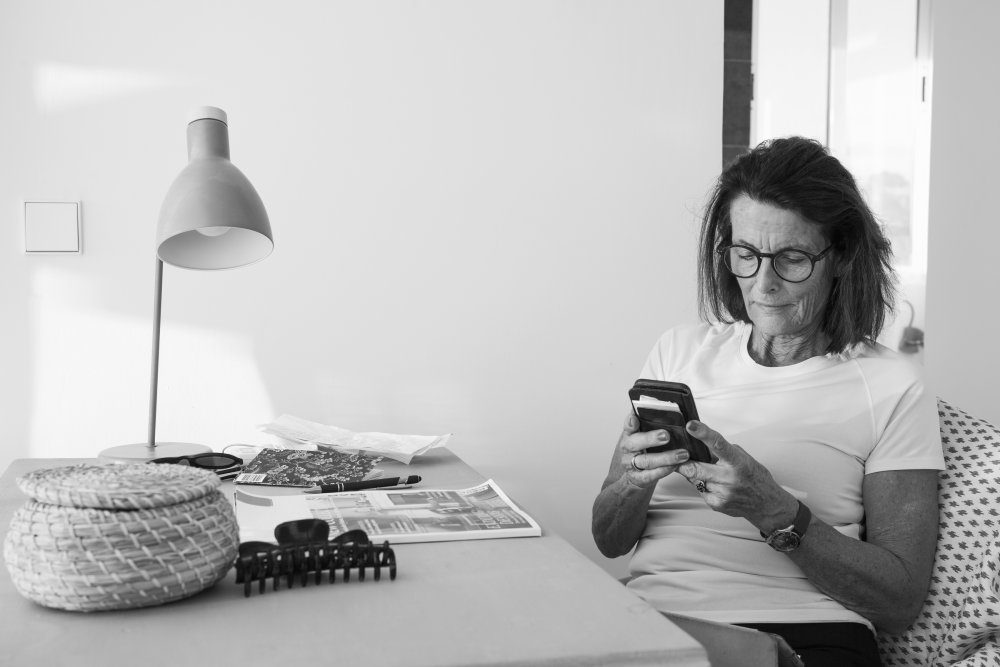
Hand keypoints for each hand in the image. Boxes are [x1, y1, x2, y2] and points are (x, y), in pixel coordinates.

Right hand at [616, 413, 690, 488]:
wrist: (631, 476)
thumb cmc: (642, 451)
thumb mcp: (642, 435)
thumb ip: (647, 421)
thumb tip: (657, 401)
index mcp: (629, 434)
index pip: (628, 425)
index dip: (630, 422)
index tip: (635, 417)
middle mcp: (628, 449)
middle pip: (635, 443)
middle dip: (650, 439)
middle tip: (666, 435)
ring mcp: (631, 464)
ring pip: (646, 460)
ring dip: (665, 457)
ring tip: (682, 454)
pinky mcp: (638, 478)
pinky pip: (651, 475)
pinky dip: (664, 471)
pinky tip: (675, 466)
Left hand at [675, 420, 797, 532]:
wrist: (767, 504)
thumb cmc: (755, 477)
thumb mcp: (743, 458)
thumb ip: (723, 451)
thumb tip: (701, 445)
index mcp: (738, 462)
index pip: (718, 444)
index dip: (703, 434)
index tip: (691, 425)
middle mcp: (729, 478)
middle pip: (696, 468)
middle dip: (683, 462)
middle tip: (677, 456)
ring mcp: (723, 493)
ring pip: (696, 480)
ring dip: (696, 475)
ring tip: (710, 474)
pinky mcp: (718, 504)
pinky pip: (701, 491)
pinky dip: (703, 486)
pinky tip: (716, 486)